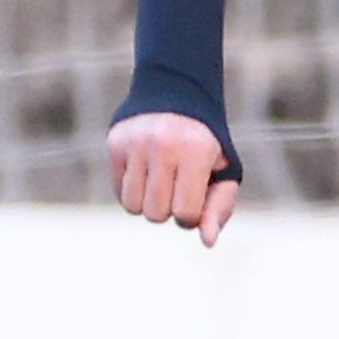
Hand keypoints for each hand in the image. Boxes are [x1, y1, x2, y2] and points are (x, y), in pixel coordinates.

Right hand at [108, 110, 240, 248]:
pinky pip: (119, 192)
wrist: (175, 96)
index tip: (195, 196)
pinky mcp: (116, 143)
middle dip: (168, 210)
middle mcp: (163, 144)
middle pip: (156, 215)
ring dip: (148, 203)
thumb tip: (208, 242)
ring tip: (160, 181)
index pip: (186, 214)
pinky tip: (145, 172)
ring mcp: (135, 142)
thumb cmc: (204, 146)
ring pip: (133, 207)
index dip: (191, 215)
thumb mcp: (223, 172)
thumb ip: (219, 208)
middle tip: (177, 186)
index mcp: (196, 151)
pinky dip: (132, 190)